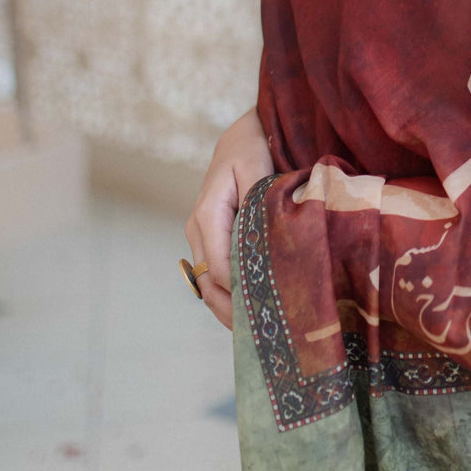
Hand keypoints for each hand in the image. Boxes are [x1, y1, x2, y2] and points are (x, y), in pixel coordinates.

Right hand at [184, 107, 272, 328]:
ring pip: (209, 283)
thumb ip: (258, 198)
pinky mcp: (210, 237)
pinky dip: (229, 293)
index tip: (271, 311)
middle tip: (264, 334)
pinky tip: (251, 308)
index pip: (221, 268)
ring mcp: (201, 235)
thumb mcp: (257, 166)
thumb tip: (261, 236)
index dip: (242, 293)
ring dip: (229, 307)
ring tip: (259, 329)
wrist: (241, 135)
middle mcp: (198, 229)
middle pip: (210, 283)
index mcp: (207, 215)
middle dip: (232, 311)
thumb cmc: (252, 147)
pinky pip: (216, 272)